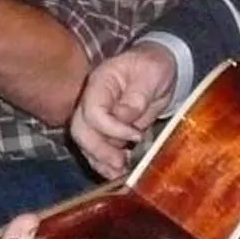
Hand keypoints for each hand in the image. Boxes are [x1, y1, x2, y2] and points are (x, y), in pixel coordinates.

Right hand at [70, 44, 179, 178]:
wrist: (158, 67)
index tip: (136, 135)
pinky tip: (118, 172)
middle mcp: (92, 100)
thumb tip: (123, 118)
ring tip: (119, 173)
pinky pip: (96, 149)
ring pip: (86, 143)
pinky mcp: (106, 129)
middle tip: (120, 164)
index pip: (92, 111)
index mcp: (101, 82)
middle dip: (98, 150)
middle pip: (81, 130)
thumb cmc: (154, 65)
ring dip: (100, 161)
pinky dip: (104, 163)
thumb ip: (137, 96)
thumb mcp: (151, 74)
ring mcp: (96, 116)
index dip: (111, 128)